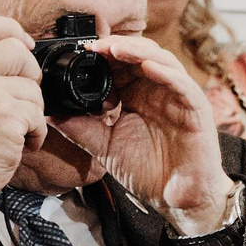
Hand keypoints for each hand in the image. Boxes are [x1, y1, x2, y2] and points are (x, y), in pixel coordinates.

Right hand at [0, 13, 45, 220]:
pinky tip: (18, 144)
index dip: (11, 30)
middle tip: (21, 101)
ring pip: (33, 87)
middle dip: (31, 76)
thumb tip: (18, 48)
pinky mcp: (4, 115)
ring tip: (12, 130)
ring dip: (32, 112)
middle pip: (18, 51)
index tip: (24, 45)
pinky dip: (36, 134)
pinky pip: (39, 115)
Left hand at [81, 34, 229, 228]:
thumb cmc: (148, 171)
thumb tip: (49, 114)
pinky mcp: (196, 108)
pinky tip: (148, 67)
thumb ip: (79, 128)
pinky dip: (165, 72)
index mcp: (138, 95)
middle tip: (92, 46)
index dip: (102, 55)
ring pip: (161, 61)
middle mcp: (158, 89)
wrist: (176, 199)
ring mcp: (178, 96)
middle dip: (116, 47)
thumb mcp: (105, 146)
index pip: (121, 64)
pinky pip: (182, 84)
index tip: (80, 52)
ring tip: (115, 48)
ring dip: (138, 51)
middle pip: (140, 54)